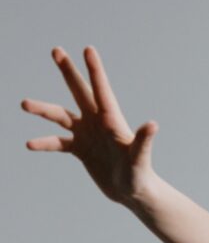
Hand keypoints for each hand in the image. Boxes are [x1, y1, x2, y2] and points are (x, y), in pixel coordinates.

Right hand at [22, 46, 158, 205]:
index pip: (102, 90)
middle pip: (80, 91)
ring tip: (23, 103)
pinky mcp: (80, 149)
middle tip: (56, 50)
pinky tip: (29, 144)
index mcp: (112, 120)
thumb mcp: (139, 159)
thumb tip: (152, 125)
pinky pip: (58, 143)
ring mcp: (87, 134)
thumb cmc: (140, 176)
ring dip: (43, 109)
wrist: (132, 193)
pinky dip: (44, 143)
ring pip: (61, 116)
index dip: (95, 71)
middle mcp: (98, 122)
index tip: (88, 49)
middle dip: (68, 71)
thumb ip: (143, 141)